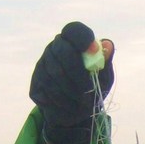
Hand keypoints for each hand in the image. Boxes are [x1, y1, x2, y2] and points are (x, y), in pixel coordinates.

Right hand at [29, 22, 114, 143]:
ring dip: (73, 91)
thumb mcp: (103, 78)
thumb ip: (105, 63)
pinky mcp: (36, 84)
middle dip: (78, 72)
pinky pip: (48, 90)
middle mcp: (54, 49)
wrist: (75, 113)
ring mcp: (42, 65)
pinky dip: (64, 102)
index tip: (94, 51)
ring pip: (55, 74)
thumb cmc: (92, 89)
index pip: (74, 30)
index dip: (83, 38)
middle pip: (63, 51)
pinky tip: (72, 106)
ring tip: (84, 102)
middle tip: (89, 88)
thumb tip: (109, 46)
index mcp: (72, 43)